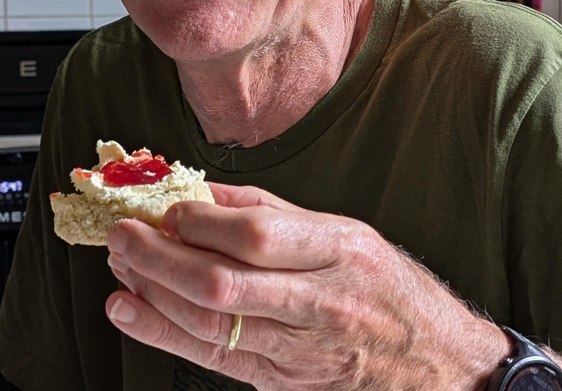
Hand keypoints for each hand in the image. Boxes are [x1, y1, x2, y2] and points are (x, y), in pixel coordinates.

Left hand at [103, 183, 507, 390]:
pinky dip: (165, 333)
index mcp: (343, 251)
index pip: (259, 236)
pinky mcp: (285, 383)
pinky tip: (132, 310)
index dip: (201, 222)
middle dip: (160, 257)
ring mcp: (303, 351)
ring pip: (211, 326)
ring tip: (120, 266)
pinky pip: (215, 359)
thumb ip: (273, 212)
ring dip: (153, 294)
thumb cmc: (392, 291)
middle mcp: (324, 302)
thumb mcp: (350, 234)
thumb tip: (201, 190)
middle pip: (224, 284)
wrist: (441, 367)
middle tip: (121, 234)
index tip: (165, 207)